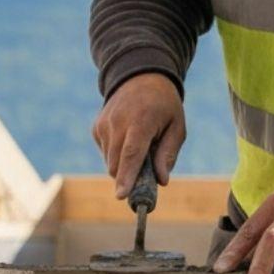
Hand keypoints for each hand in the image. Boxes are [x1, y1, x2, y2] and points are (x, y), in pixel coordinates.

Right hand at [91, 72, 184, 196]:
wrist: (140, 77)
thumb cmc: (164, 105)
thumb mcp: (176, 126)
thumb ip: (168, 153)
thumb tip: (162, 181)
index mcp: (142, 120)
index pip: (132, 153)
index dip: (127, 176)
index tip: (121, 196)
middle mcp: (118, 121)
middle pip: (117, 163)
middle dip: (129, 178)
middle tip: (147, 178)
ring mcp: (104, 124)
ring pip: (110, 162)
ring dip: (124, 165)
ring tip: (141, 146)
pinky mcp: (97, 128)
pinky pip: (106, 153)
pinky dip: (117, 155)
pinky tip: (128, 138)